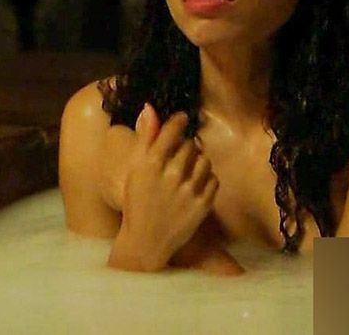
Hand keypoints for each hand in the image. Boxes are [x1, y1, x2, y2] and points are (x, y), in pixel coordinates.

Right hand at [109, 103, 218, 270]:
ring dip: (197, 161)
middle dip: (185, 146)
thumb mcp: (135, 169)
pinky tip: (194, 185)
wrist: (146, 241)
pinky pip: (213, 179)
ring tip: (187, 171)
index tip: (182, 118)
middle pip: (189, 145)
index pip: (172, 130)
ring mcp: (189, 191)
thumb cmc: (137, 202)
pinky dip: (206, 179)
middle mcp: (172, 175)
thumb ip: (145, 137)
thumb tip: (150, 107)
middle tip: (178, 155)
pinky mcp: (203, 205)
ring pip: (204, 160)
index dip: (178, 121)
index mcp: (151, 164)